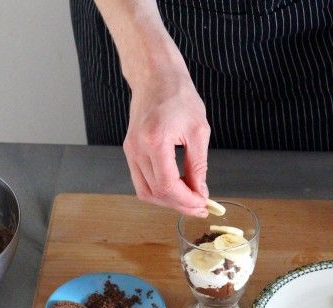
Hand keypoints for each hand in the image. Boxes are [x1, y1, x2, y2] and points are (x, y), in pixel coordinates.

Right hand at [123, 71, 209, 216]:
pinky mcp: (130, 150)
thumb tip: (200, 192)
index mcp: (155, 141)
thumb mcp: (199, 130)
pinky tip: (177, 188)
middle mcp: (137, 148)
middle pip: (155, 193)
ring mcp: (130, 150)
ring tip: (189, 200)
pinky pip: (141, 181)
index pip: (167, 186)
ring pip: (145, 191)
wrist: (155, 76)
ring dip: (168, 201)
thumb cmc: (179, 96)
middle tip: (200, 206)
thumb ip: (198, 165)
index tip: (203, 203)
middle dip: (179, 205)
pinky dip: (159, 190)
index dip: (186, 200)